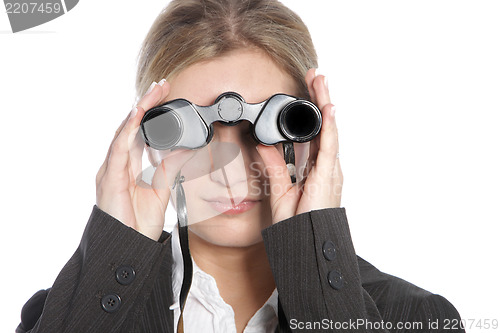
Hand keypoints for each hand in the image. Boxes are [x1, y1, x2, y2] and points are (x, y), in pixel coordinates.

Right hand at [95, 80, 192, 239]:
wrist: (129, 249)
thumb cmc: (139, 223)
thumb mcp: (162, 189)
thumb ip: (170, 168)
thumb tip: (186, 149)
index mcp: (129, 166)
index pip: (139, 132)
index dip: (150, 113)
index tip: (165, 95)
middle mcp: (117, 164)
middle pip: (130, 127)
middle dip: (145, 104)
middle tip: (161, 85)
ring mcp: (111, 170)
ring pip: (123, 133)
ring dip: (138, 111)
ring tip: (151, 93)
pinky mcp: (109, 179)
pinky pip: (118, 150)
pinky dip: (127, 131)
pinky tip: (136, 116)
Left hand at [256, 69, 342, 223]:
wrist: (305, 244)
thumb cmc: (297, 223)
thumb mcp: (279, 189)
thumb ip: (273, 165)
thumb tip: (262, 144)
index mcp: (316, 168)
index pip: (314, 132)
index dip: (311, 111)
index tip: (304, 91)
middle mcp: (326, 165)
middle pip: (324, 125)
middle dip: (319, 99)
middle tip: (315, 76)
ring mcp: (330, 169)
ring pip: (329, 129)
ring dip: (325, 104)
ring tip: (320, 81)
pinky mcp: (329, 175)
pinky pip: (330, 146)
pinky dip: (330, 126)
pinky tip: (329, 108)